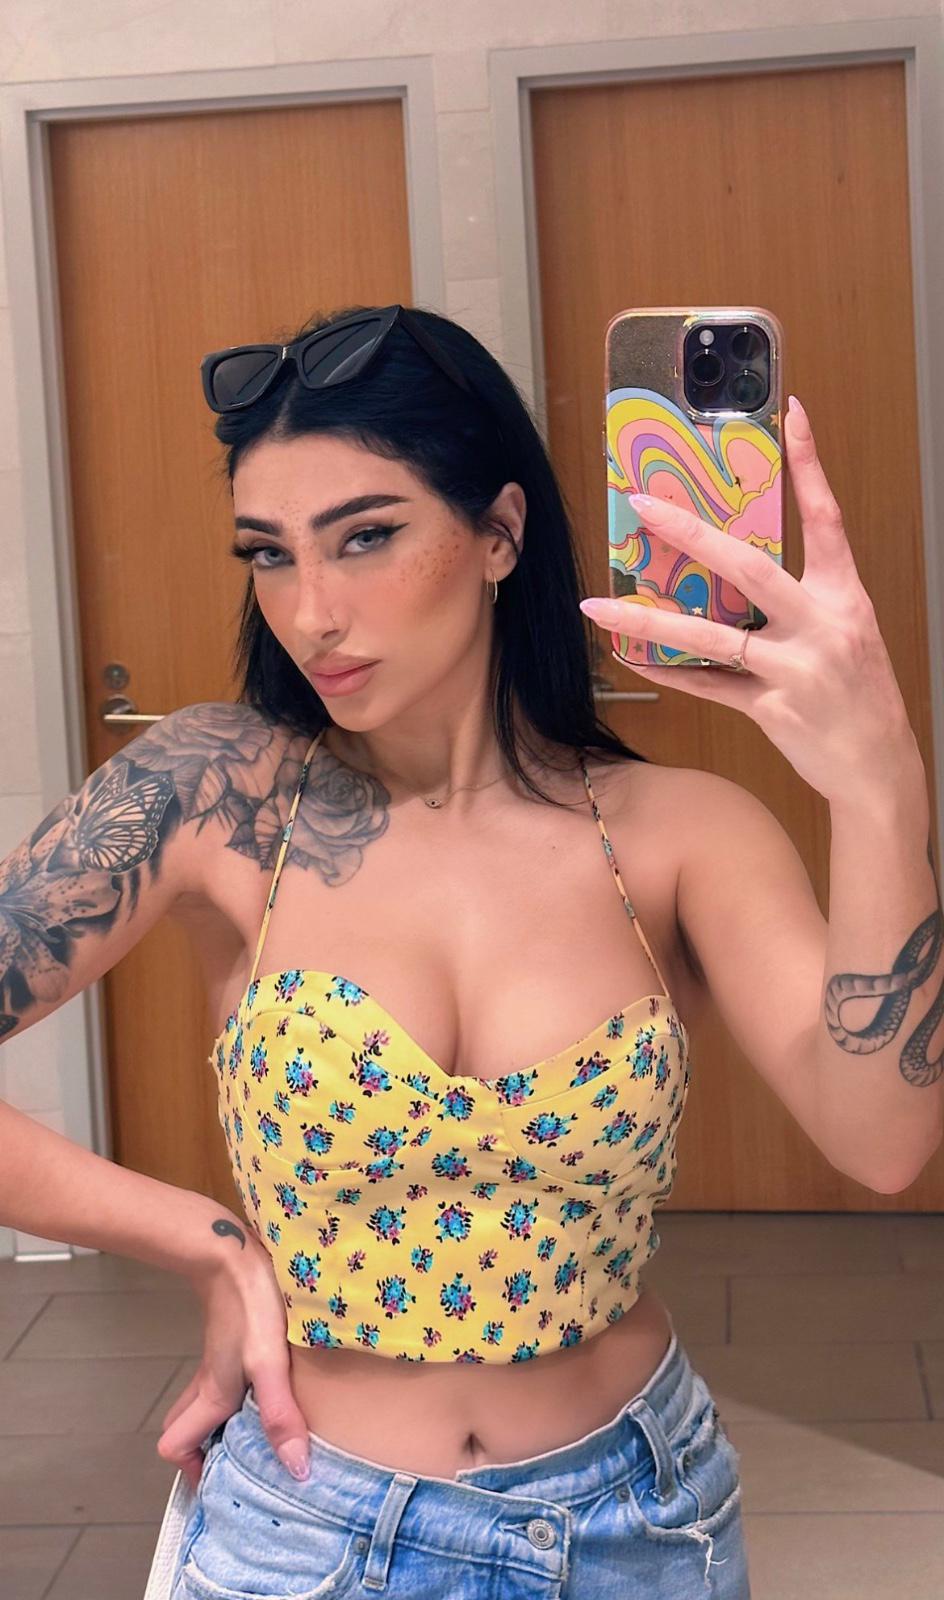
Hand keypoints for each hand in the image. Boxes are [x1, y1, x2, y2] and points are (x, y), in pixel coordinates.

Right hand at [156, 1240, 311, 1492]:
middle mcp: (206, 1384)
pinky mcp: (228, 1343)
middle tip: (243, 1460)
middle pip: (184, 1428)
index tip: (226, 1478)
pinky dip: (236, 1396)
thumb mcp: (271, 1365)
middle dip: (205, 1450)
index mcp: (211, 1397)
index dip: (193, 1469)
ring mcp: (214, 1362)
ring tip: (262, 1432)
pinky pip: (220, 1381)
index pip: (174, 1447)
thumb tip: (295, 1471)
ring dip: (222, 1423)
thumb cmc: (252, 1308)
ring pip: (202, 1405)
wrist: (235, 1253)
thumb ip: (280, 1416)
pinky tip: (270, 1388)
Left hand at [580, 395, 921, 805]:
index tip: (792, 416)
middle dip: (691, 534)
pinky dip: (670, 672)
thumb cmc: (859, 693)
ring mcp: (795, 669)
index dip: (810, 466)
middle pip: (749, 568)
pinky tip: (633, 657)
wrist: (878, 767)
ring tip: (600, 605)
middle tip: (643, 506)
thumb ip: (798, 601)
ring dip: (649, 620)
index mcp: (844, 596)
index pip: (826, 518)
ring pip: (712, 636)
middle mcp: (821, 626)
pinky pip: (709, 685)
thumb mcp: (845, 633)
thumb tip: (730, 571)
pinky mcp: (771, 709)